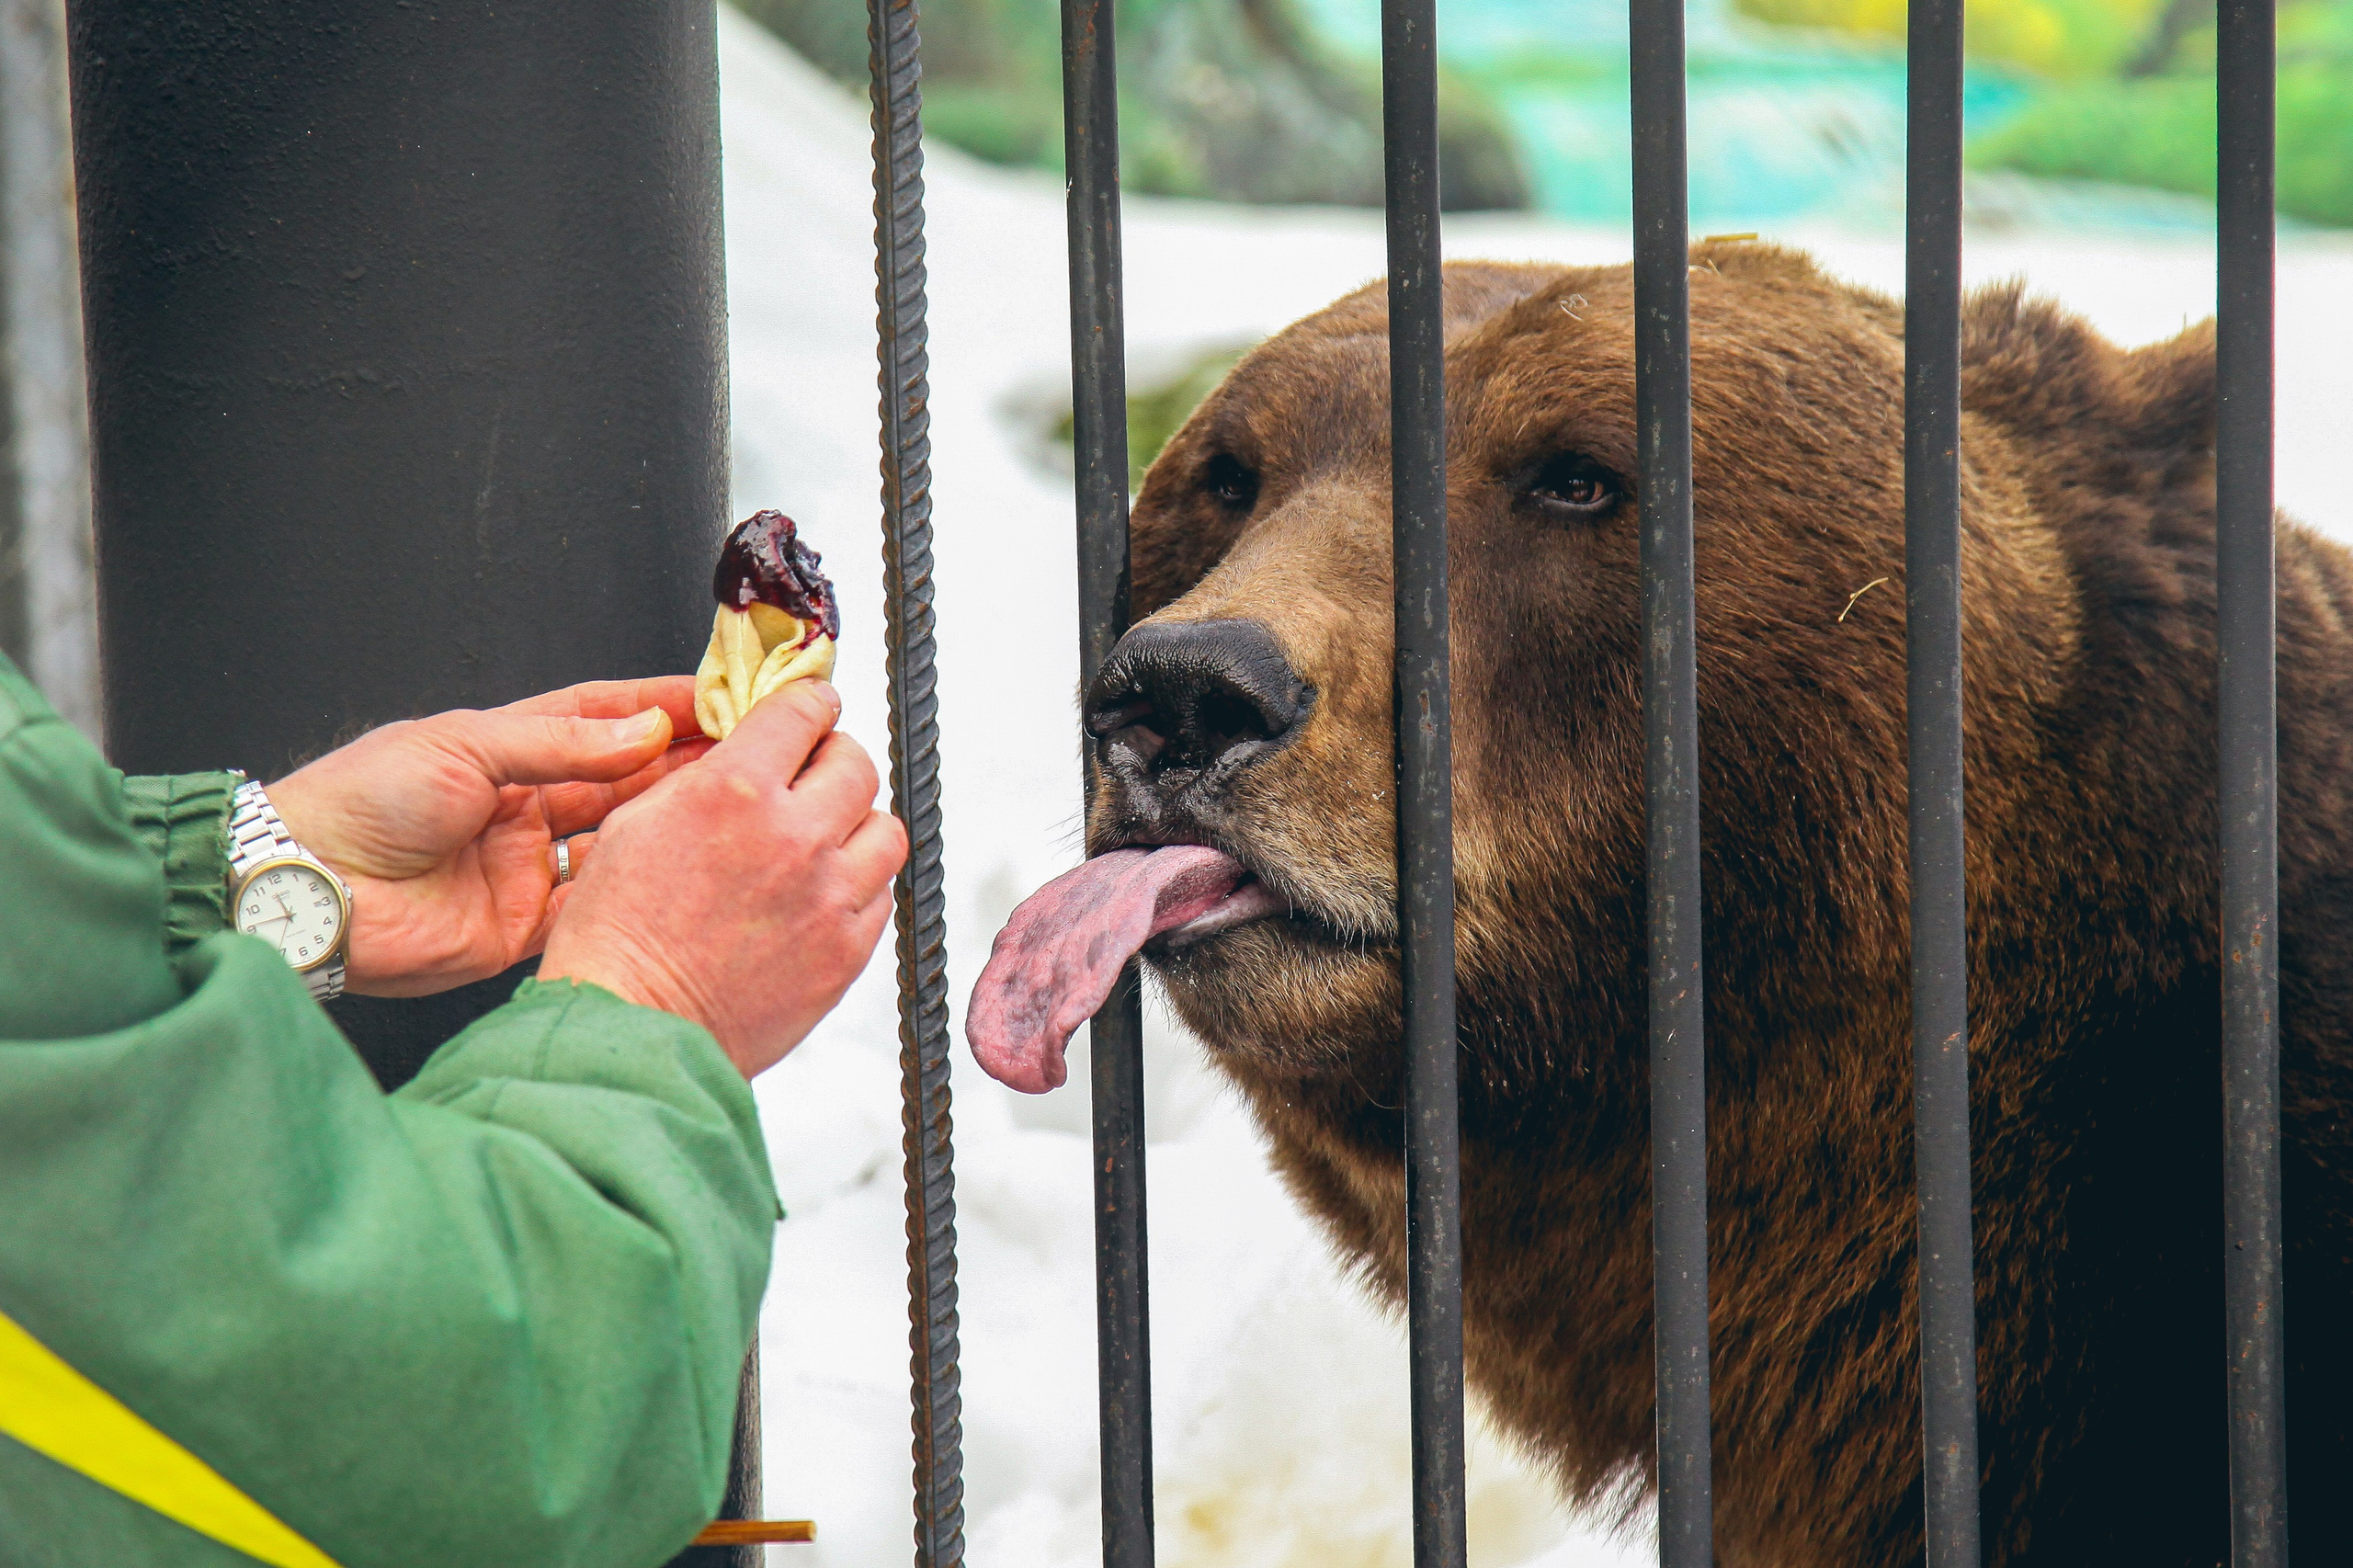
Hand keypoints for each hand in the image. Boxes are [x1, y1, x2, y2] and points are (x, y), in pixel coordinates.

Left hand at [269, 678, 711, 996]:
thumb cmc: (358, 802)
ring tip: (729, 807)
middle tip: (747, 751)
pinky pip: (595, 907)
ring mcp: (526, 866)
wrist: (306, 888)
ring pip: (619, 841)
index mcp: (503, 749)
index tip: (721, 697)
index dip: (660, 705)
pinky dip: (636, 891)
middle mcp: (523, 806)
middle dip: (682, 764)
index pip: (601, 717)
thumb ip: (560, 742)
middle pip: (621, 780)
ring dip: (668, 825)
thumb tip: (645, 730)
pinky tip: (680, 873)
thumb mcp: (464, 746)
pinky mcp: (523, 926)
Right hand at [538, 681, 906, 1077]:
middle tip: (815, 775)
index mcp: (734, 792)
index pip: (803, 711)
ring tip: (825, 840)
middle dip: (834, 761)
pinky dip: (858, 886)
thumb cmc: (618, 939)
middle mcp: (793, 837)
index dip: (810, 703)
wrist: (634, 1030)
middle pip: (856, 764)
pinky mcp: (847, 950)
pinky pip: (881, 895)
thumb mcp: (634, 824)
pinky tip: (821, 895)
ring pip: (884, 830)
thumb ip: (700, 778)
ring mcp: (829, 896)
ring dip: (857, 825)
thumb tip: (742, 752)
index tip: (814, 708)